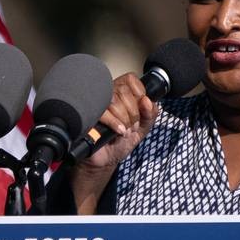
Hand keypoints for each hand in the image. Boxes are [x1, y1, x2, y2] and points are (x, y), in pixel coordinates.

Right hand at [70, 72, 156, 213]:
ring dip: (124, 119)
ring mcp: (96, 104)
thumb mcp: (143, 128)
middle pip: (123, 90)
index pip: (130, 79)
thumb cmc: (121, 142)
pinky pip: (102, 112)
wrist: (105, 159)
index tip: (140, 109)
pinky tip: (118, 132)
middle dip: (133, 112)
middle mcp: (107, 95)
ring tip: (125, 131)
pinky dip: (114, 123)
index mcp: (121, 93)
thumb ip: (151, 114)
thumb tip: (148, 101)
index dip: (139, 93)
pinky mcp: (88, 115)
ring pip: (114, 100)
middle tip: (133, 125)